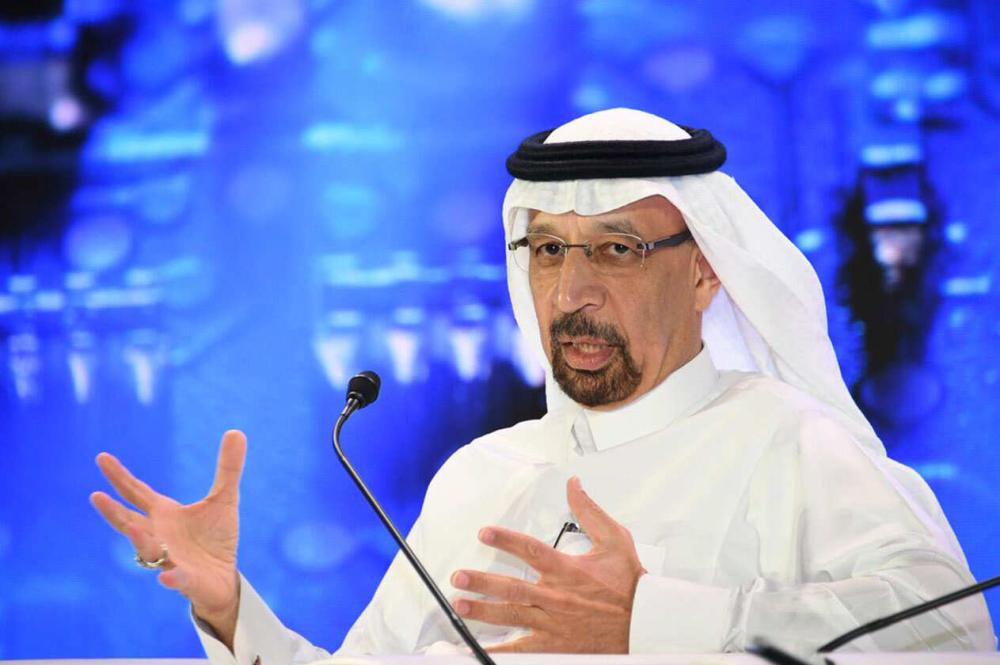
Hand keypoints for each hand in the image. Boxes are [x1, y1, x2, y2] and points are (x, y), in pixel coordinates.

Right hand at [90, 429, 246, 646]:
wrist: (222, 577)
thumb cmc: (216, 538)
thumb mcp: (225, 498)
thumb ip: (228, 468)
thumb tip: (237, 431)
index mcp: (164, 514)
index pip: (136, 492)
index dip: (119, 476)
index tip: (101, 457)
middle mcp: (158, 535)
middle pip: (129, 521)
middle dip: (113, 510)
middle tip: (95, 496)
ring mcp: (167, 558)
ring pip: (147, 549)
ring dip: (139, 540)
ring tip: (133, 529)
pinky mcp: (185, 578)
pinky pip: (176, 578)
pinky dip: (172, 577)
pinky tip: (167, 576)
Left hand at [451, 476, 645, 653]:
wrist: (644, 623)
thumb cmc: (629, 584)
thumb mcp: (615, 539)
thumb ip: (590, 511)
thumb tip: (574, 485)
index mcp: (567, 570)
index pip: (531, 550)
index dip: (506, 540)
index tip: (485, 533)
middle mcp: (556, 597)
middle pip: (512, 588)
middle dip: (482, 581)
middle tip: (459, 576)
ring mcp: (553, 622)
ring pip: (512, 616)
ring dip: (483, 611)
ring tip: (460, 605)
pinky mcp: (555, 643)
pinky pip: (523, 649)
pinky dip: (501, 649)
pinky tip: (480, 648)